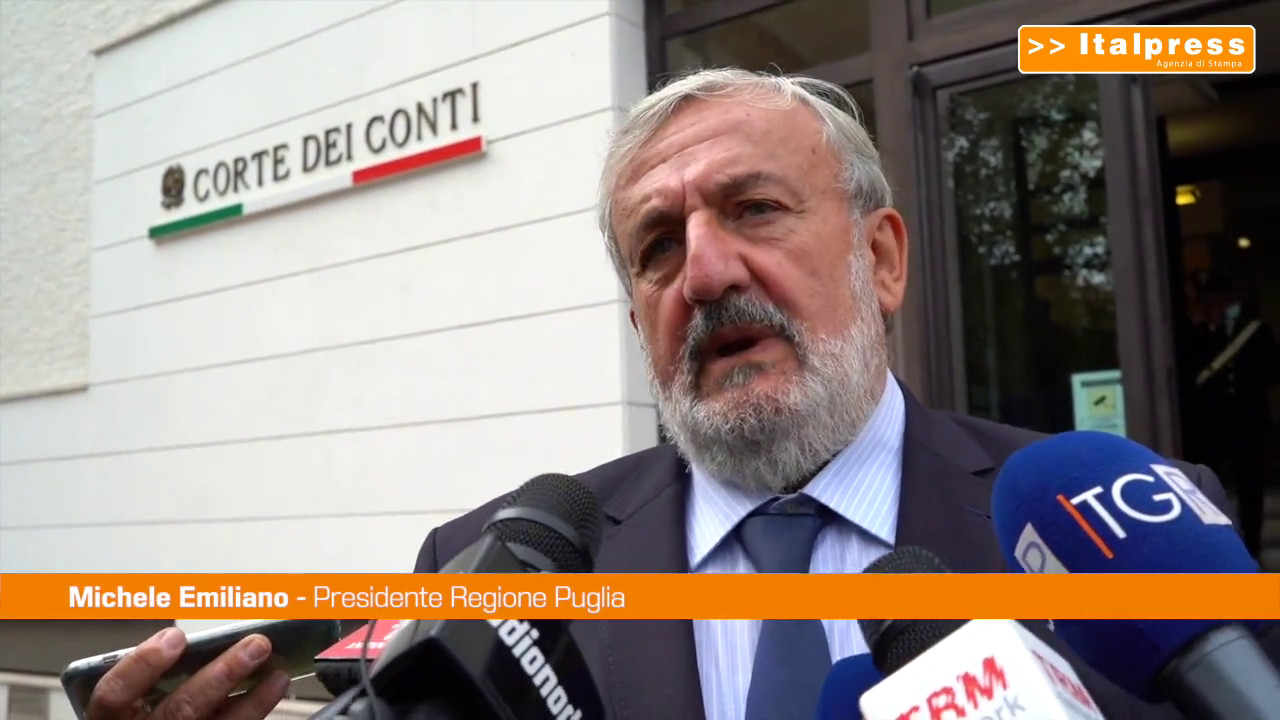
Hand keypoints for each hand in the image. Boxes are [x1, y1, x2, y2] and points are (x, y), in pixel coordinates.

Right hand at [87, 627, 290, 719]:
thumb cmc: (145, 712)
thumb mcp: (133, 698)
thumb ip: (154, 675)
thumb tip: (200, 640)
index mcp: (111, 719)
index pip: (114, 694)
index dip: (143, 664)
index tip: (175, 637)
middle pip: (179, 710)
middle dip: (221, 675)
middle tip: (256, 645)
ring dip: (252, 701)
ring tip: (278, 674)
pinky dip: (253, 714)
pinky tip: (271, 694)